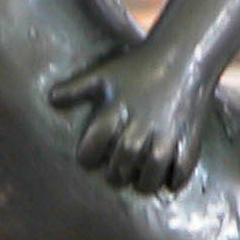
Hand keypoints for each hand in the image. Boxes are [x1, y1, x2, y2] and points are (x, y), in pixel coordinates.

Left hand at [48, 47, 211, 196]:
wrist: (183, 57)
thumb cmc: (138, 67)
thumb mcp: (105, 74)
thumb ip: (77, 88)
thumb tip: (51, 98)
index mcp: (117, 111)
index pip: (93, 146)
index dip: (87, 157)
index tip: (89, 160)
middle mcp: (140, 125)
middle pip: (122, 164)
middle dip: (115, 174)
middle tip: (115, 174)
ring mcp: (166, 133)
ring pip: (151, 172)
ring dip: (143, 182)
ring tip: (139, 181)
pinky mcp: (189, 137)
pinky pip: (182, 169)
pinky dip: (175, 180)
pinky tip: (168, 179)